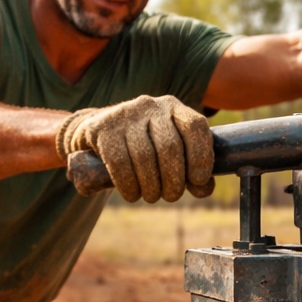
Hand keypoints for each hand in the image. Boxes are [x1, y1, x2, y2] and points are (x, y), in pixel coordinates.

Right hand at [56, 95, 213, 202]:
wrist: (97, 134)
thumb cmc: (143, 148)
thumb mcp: (170, 154)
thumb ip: (190, 170)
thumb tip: (204, 189)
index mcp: (174, 108)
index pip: (195, 126)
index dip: (201, 156)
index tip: (197, 180)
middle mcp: (151, 106)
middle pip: (169, 147)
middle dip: (174, 180)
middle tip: (171, 195)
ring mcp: (125, 114)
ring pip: (144, 157)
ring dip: (151, 186)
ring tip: (152, 196)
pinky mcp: (102, 129)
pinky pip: (119, 163)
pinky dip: (129, 185)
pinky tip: (132, 194)